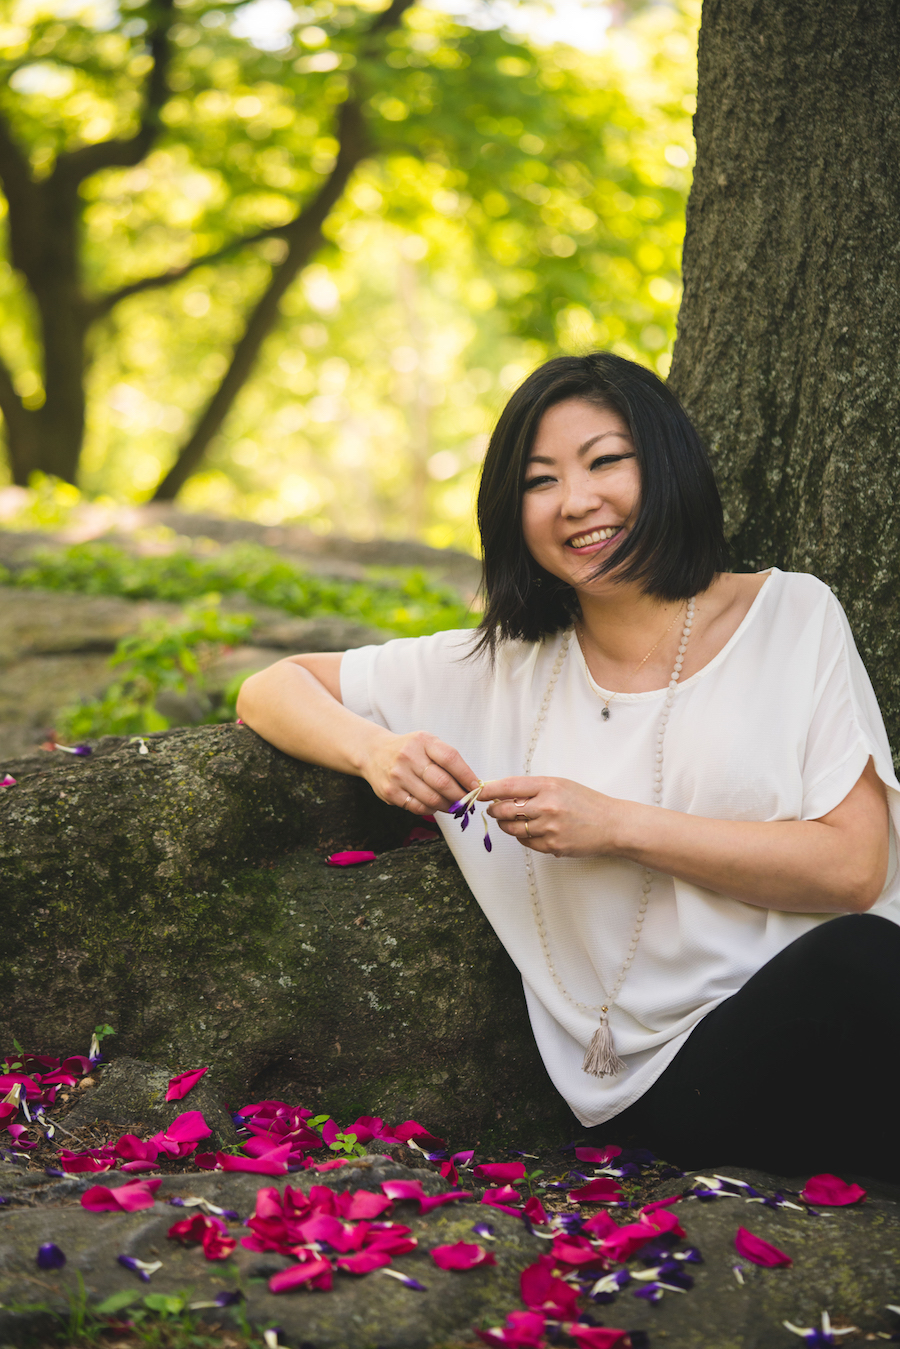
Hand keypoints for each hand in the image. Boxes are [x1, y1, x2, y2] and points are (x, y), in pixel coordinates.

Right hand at [360, 729, 479, 814]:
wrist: (374, 753)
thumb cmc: (409, 750)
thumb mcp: (427, 743)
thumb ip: (447, 759)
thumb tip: (471, 784)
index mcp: (423, 741)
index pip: (451, 759)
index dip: (467, 776)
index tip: (476, 787)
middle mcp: (409, 756)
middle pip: (442, 783)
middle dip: (460, 796)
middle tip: (468, 802)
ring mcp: (398, 775)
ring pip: (431, 799)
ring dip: (447, 806)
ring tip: (453, 805)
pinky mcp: (390, 792)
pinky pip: (417, 807)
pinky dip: (431, 810)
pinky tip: (434, 805)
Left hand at [481, 775, 623, 856]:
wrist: (612, 825)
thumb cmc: (586, 802)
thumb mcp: (560, 785)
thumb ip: (533, 788)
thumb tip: (501, 792)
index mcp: (548, 786)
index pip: (509, 786)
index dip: (488, 790)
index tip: (476, 791)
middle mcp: (547, 806)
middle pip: (505, 809)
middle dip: (495, 810)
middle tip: (494, 808)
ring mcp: (549, 828)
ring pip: (512, 828)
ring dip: (507, 824)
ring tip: (512, 819)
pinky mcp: (552, 846)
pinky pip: (525, 843)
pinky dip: (523, 837)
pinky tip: (532, 831)